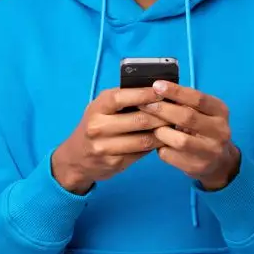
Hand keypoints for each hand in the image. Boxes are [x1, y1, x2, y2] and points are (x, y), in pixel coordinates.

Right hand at [52, 87, 168, 193]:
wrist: (75, 158)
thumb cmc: (95, 126)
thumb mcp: (100, 108)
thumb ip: (122, 100)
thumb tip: (154, 90)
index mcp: (97, 108)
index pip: (122, 97)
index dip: (145, 94)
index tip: (163, 92)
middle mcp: (98, 127)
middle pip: (139, 120)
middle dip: (162, 115)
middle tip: (177, 111)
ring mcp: (105, 147)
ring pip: (143, 139)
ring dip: (163, 133)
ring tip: (175, 126)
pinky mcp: (114, 163)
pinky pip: (141, 153)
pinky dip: (155, 146)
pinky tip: (164, 140)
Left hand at [139, 81, 239, 190]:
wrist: (220, 161)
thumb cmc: (204, 129)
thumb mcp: (203, 112)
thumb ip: (186, 102)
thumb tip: (158, 89)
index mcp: (220, 111)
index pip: (198, 98)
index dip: (176, 91)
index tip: (157, 85)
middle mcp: (220, 131)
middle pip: (187, 117)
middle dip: (162, 109)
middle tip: (144, 104)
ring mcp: (210, 151)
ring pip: (179, 140)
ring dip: (161, 131)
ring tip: (151, 126)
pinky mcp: (197, 167)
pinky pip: (171, 155)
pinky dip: (160, 147)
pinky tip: (156, 142)